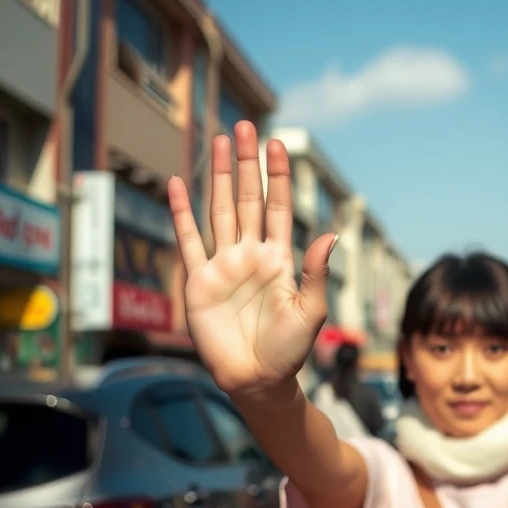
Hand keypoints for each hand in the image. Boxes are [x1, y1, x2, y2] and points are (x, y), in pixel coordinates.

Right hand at [167, 121, 336, 396]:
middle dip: (247, 164)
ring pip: (219, 211)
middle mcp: (250, 255)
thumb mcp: (311, 311)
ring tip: (219, 142)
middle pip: (247, 199)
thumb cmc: (289, 350)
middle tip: (246, 127)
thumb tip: (329, 234)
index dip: (277, 177)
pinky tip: (177, 185)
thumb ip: (316, 271)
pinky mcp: (198, 282)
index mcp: (280, 259)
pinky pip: (188, 241)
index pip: (278, 207)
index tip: (278, 145)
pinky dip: (181, 213)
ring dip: (217, 177)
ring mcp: (223, 265)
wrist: (257, 380)